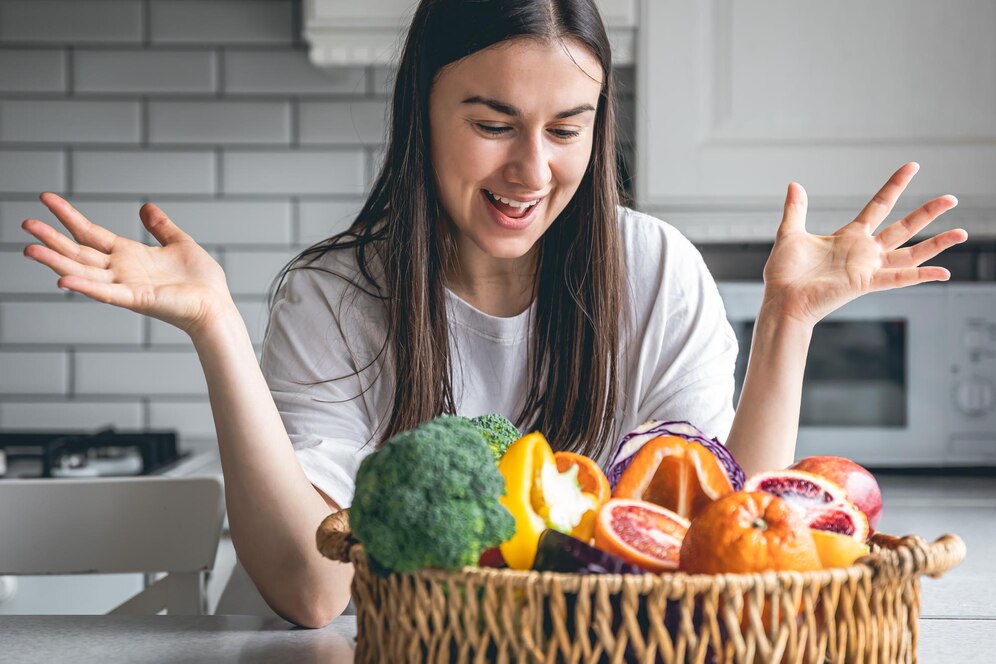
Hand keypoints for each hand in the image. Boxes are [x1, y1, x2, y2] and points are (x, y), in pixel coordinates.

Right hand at [22, 193, 234, 336]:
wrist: (216, 305)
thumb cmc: (201, 280)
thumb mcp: (180, 243)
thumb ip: (161, 227)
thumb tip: (146, 206)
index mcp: (129, 255)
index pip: (90, 232)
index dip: (68, 216)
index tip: (46, 198)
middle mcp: (121, 271)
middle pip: (78, 251)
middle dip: (52, 238)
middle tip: (25, 223)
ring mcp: (126, 286)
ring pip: (84, 272)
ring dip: (57, 262)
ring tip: (30, 250)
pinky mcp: (137, 300)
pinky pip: (106, 293)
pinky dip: (85, 287)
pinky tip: (62, 281)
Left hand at [761, 162, 966, 326]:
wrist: (780, 300)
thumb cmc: (784, 274)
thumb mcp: (790, 233)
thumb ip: (796, 209)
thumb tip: (794, 184)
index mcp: (849, 237)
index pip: (879, 205)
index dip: (895, 186)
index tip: (913, 166)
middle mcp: (863, 252)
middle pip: (903, 227)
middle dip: (927, 213)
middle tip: (952, 198)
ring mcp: (867, 268)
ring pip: (909, 253)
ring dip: (935, 244)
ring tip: (961, 233)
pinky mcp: (864, 283)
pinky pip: (898, 279)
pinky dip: (921, 276)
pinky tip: (944, 272)